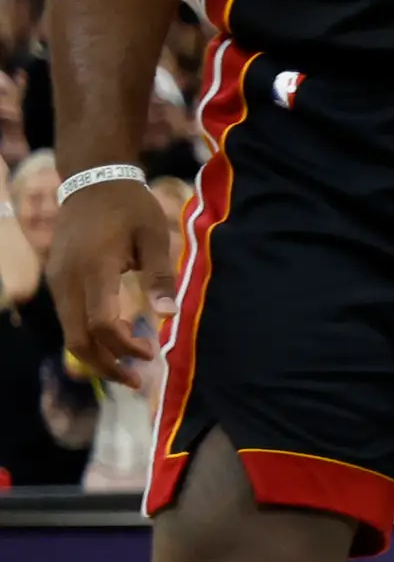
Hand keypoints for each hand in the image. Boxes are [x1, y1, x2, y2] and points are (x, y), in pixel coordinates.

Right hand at [44, 177, 172, 385]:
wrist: (92, 180)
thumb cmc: (130, 207)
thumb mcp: (154, 236)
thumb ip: (161, 276)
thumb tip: (169, 316)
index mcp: (94, 269)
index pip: (102, 324)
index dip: (126, 347)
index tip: (151, 354)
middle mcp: (67, 278)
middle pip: (78, 339)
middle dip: (106, 365)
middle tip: (136, 381)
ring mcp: (57, 279)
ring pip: (69, 332)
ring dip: (97, 355)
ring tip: (127, 369)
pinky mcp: (57, 279)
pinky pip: (68, 318)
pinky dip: (88, 337)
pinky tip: (113, 343)